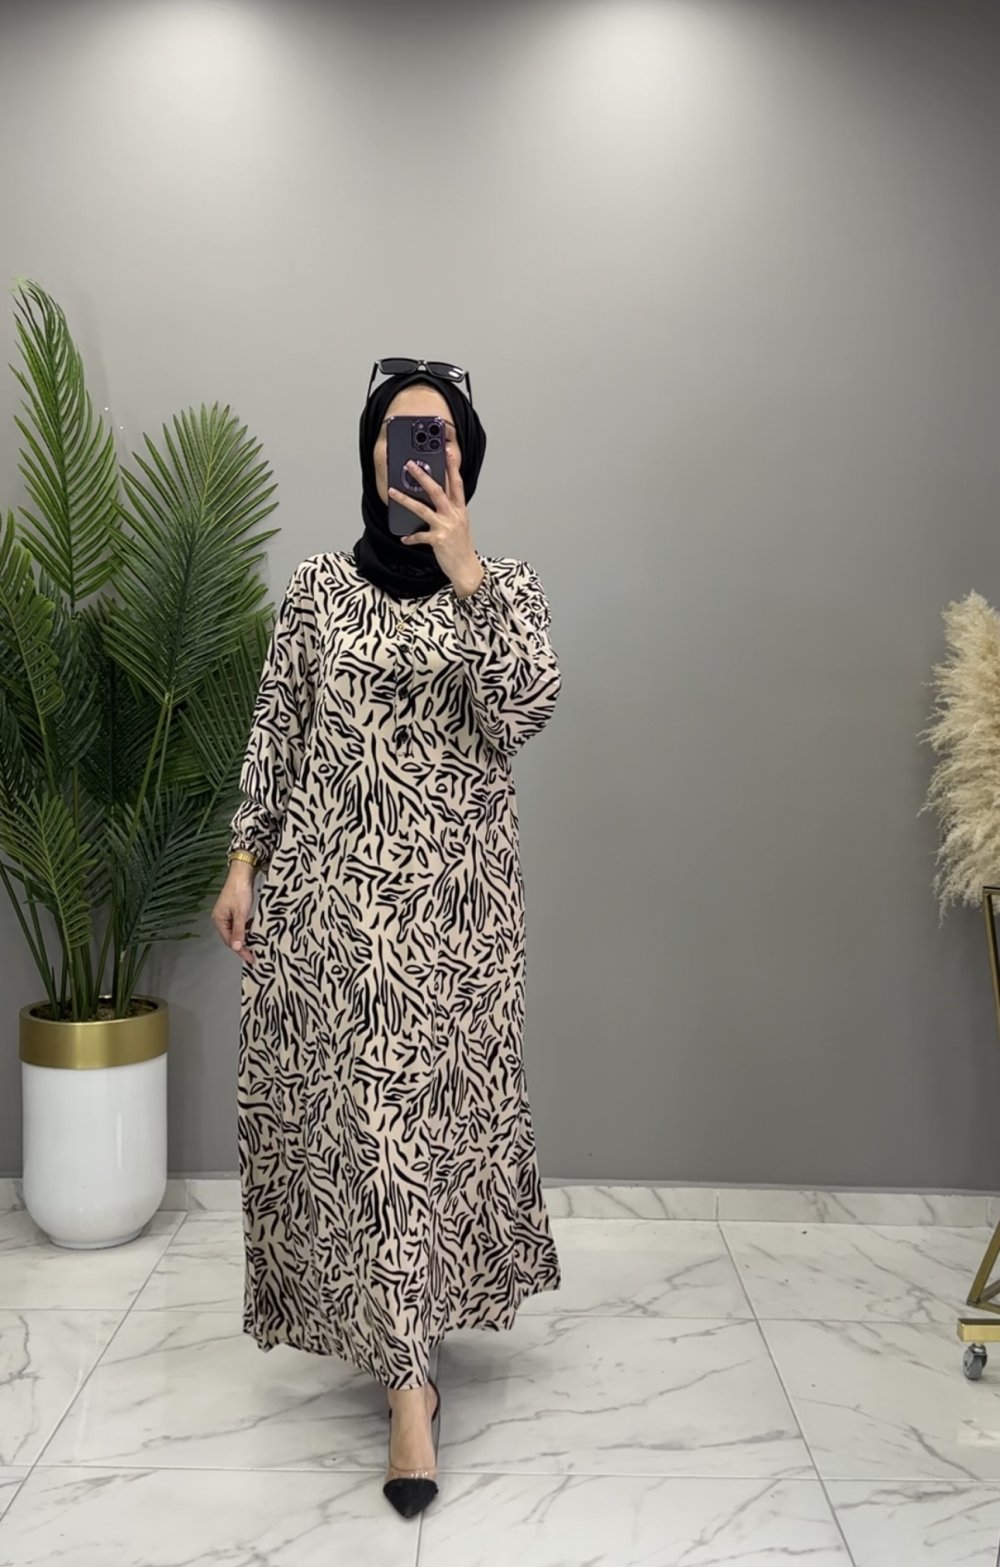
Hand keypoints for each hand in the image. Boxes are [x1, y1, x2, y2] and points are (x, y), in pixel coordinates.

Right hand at [212, 869, 255, 964]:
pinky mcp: (232, 911)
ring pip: (235, 932)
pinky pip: (238, 925)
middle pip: (231, 938)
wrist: (242, 873)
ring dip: (244, 939)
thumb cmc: (240, 891)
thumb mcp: (241, 913)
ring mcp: (226, 915)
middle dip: (242, 947)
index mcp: (218, 920)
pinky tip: (252, 932)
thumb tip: (236, 947)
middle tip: (253, 955)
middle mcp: (220, 919)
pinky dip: (245, 930)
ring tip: (254, 947)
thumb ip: (239, 931)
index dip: (240, 950)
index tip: (250, 958)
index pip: (229, 941)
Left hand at [389, 441, 484, 593]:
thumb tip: (439, 497)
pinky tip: (404, 538)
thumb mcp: (461, 524)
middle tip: (410, 465)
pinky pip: (419, 535)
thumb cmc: (462, 546)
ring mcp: (446, 527)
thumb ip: (451, 509)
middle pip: (437, 490)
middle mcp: (454, 515)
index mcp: (460, 509)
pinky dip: (411, 537)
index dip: (452, 467)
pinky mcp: (438, 540)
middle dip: (423, 476)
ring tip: (392, 491)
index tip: (446, 452)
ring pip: (423, 508)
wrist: (467, 568)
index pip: (456, 483)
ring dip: (406, 499)